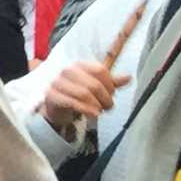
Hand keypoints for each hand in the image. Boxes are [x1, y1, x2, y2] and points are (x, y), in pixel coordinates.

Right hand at [37, 2, 146, 137]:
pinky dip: (86, 110)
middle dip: (105, 97)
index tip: (112, 94)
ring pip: (84, 94)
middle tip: (108, 106)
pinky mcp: (51, 96)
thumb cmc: (76, 94)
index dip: (110, 84)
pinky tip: (93, 115)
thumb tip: (128, 77)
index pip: (100, 70)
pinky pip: (72, 102)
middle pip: (93, 83)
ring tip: (100, 111)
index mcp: (79, 65)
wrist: (55, 107)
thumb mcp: (94, 86)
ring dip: (96, 105)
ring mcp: (57, 83)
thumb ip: (111, 82)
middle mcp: (67, 71)